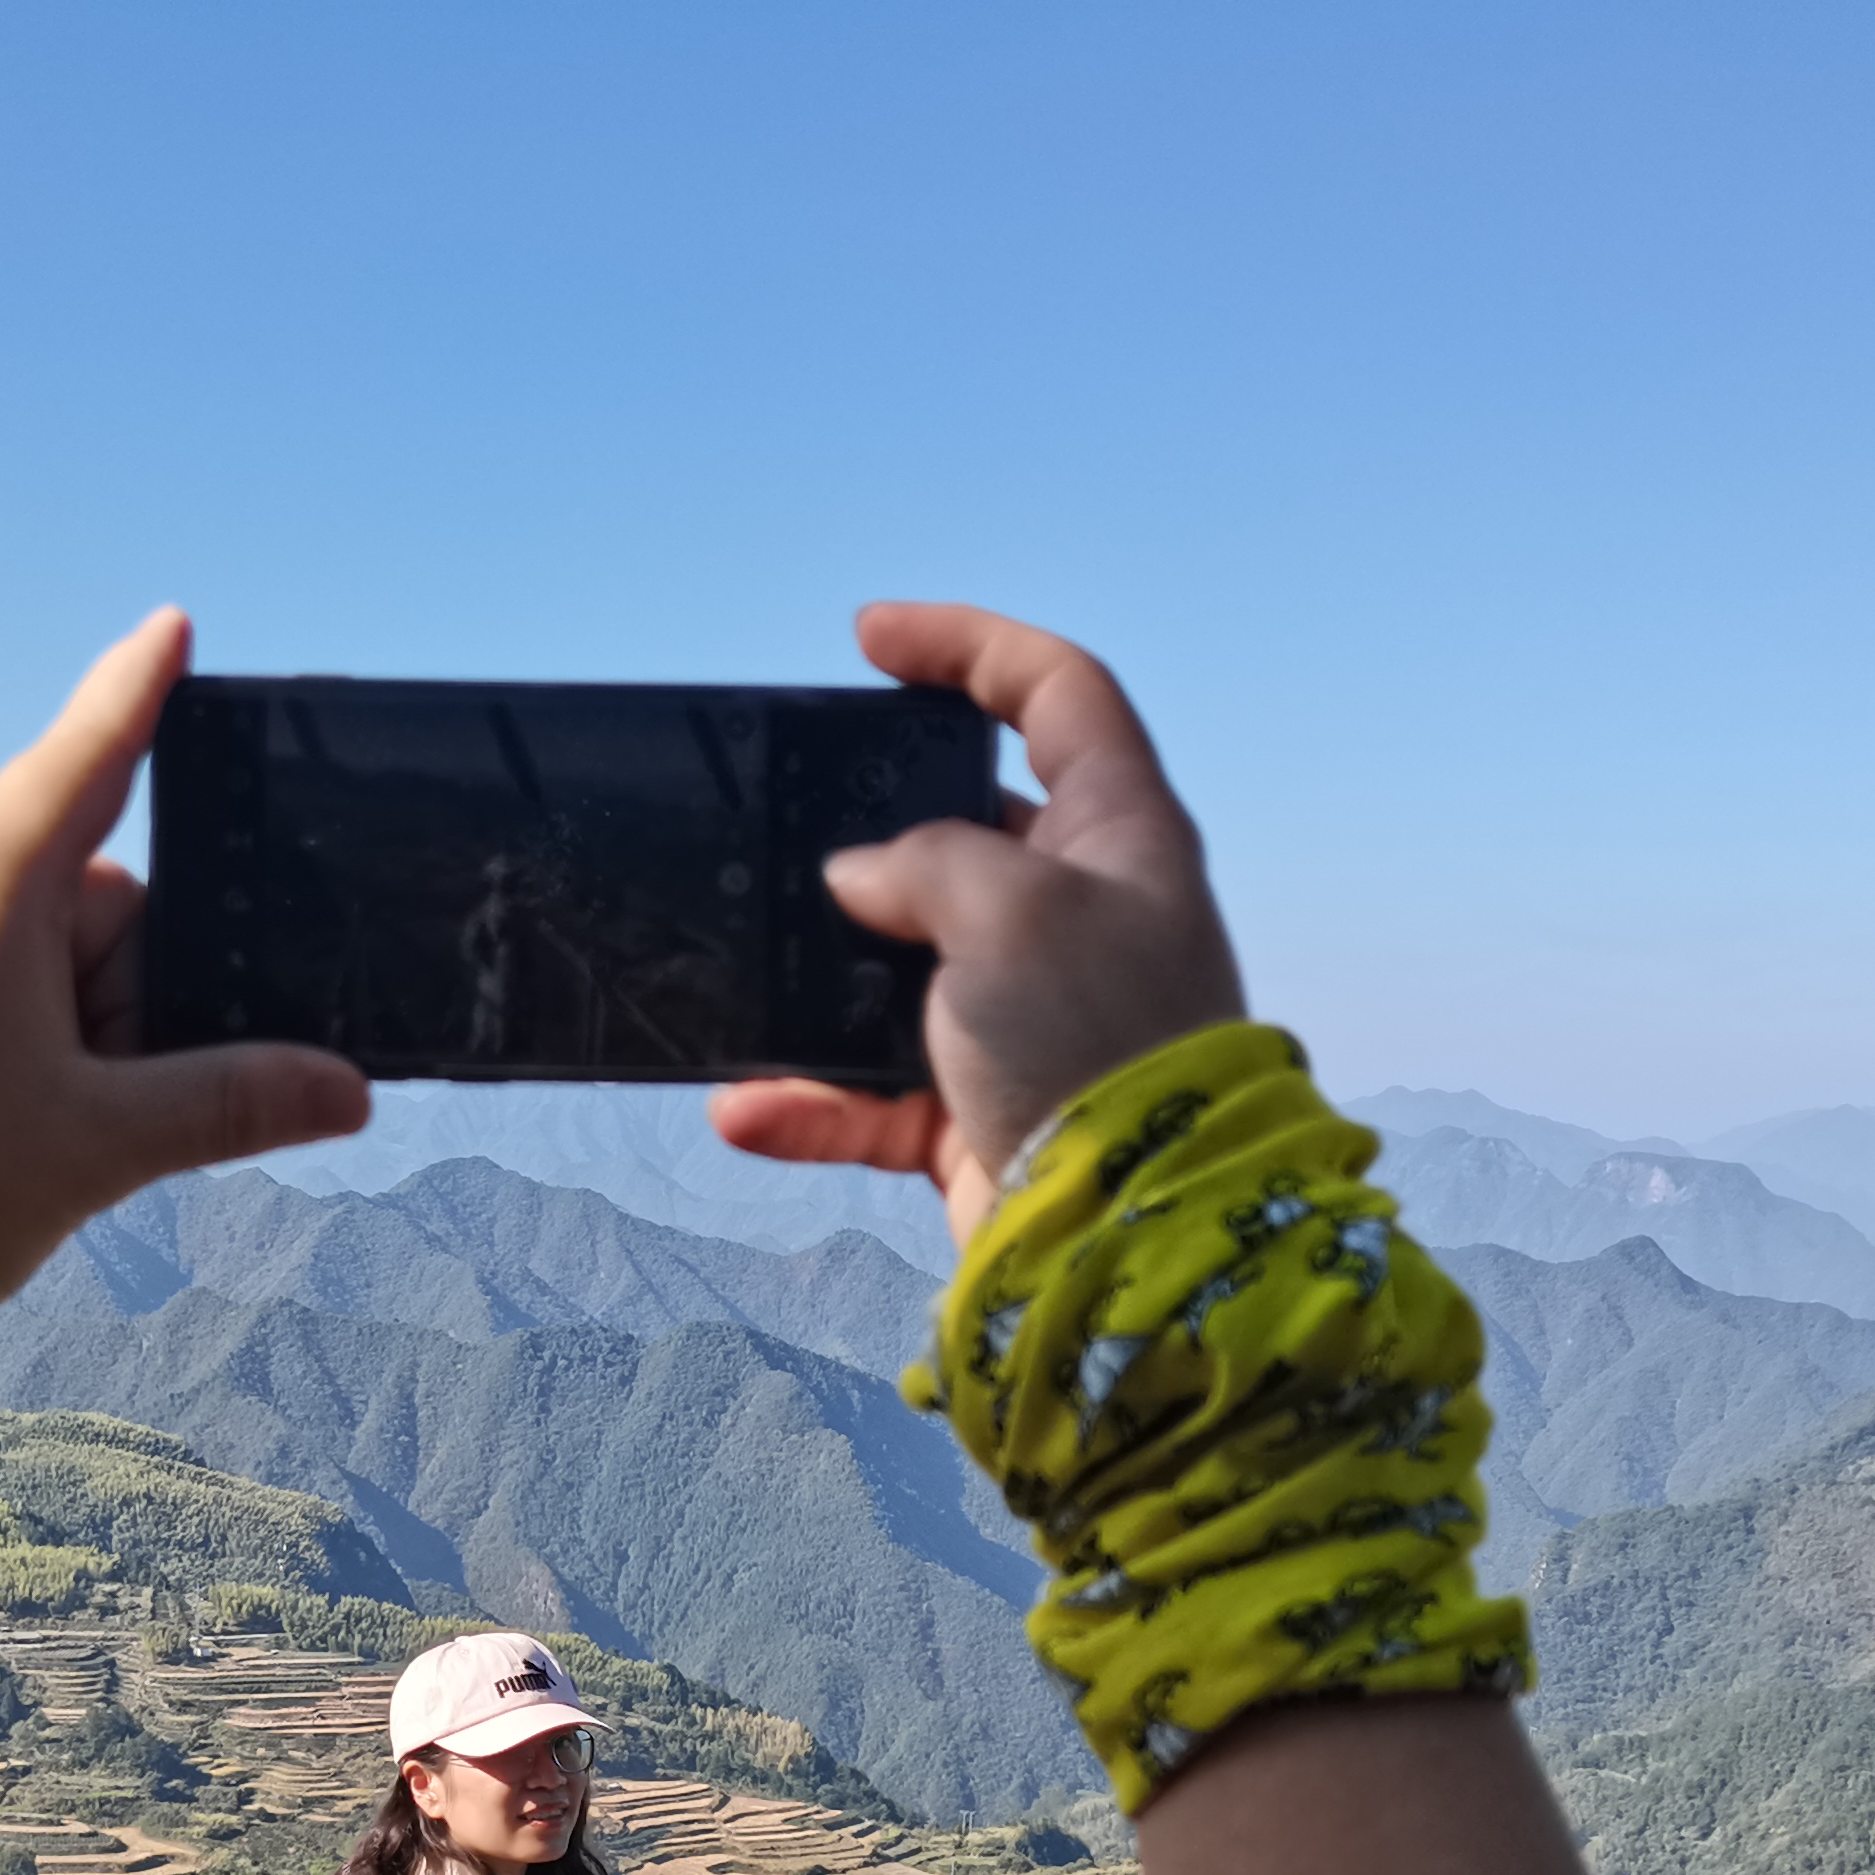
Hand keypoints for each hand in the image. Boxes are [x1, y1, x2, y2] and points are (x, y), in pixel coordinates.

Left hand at [0, 610, 368, 1300]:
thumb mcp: (103, 1143)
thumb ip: (229, 1101)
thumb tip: (344, 1091)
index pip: (92, 756)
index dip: (140, 692)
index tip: (171, 628)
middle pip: (80, 900)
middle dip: (122, 993)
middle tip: (105, 1106)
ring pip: (18, 947)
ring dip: (62, 1026)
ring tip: (30, 1135)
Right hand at [706, 604, 1244, 1255]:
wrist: (1129, 1235)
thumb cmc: (1097, 1044)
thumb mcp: (1010, 907)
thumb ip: (924, 861)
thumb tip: (860, 880)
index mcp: (1119, 834)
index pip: (1056, 694)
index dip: (968, 647)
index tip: (871, 639)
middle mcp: (1080, 917)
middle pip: (966, 831)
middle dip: (872, 829)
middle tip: (793, 822)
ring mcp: (1029, 1017)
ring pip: (902, 969)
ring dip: (819, 981)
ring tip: (747, 970)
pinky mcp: (984, 1114)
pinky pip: (874, 1095)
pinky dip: (810, 1101)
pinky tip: (745, 1108)